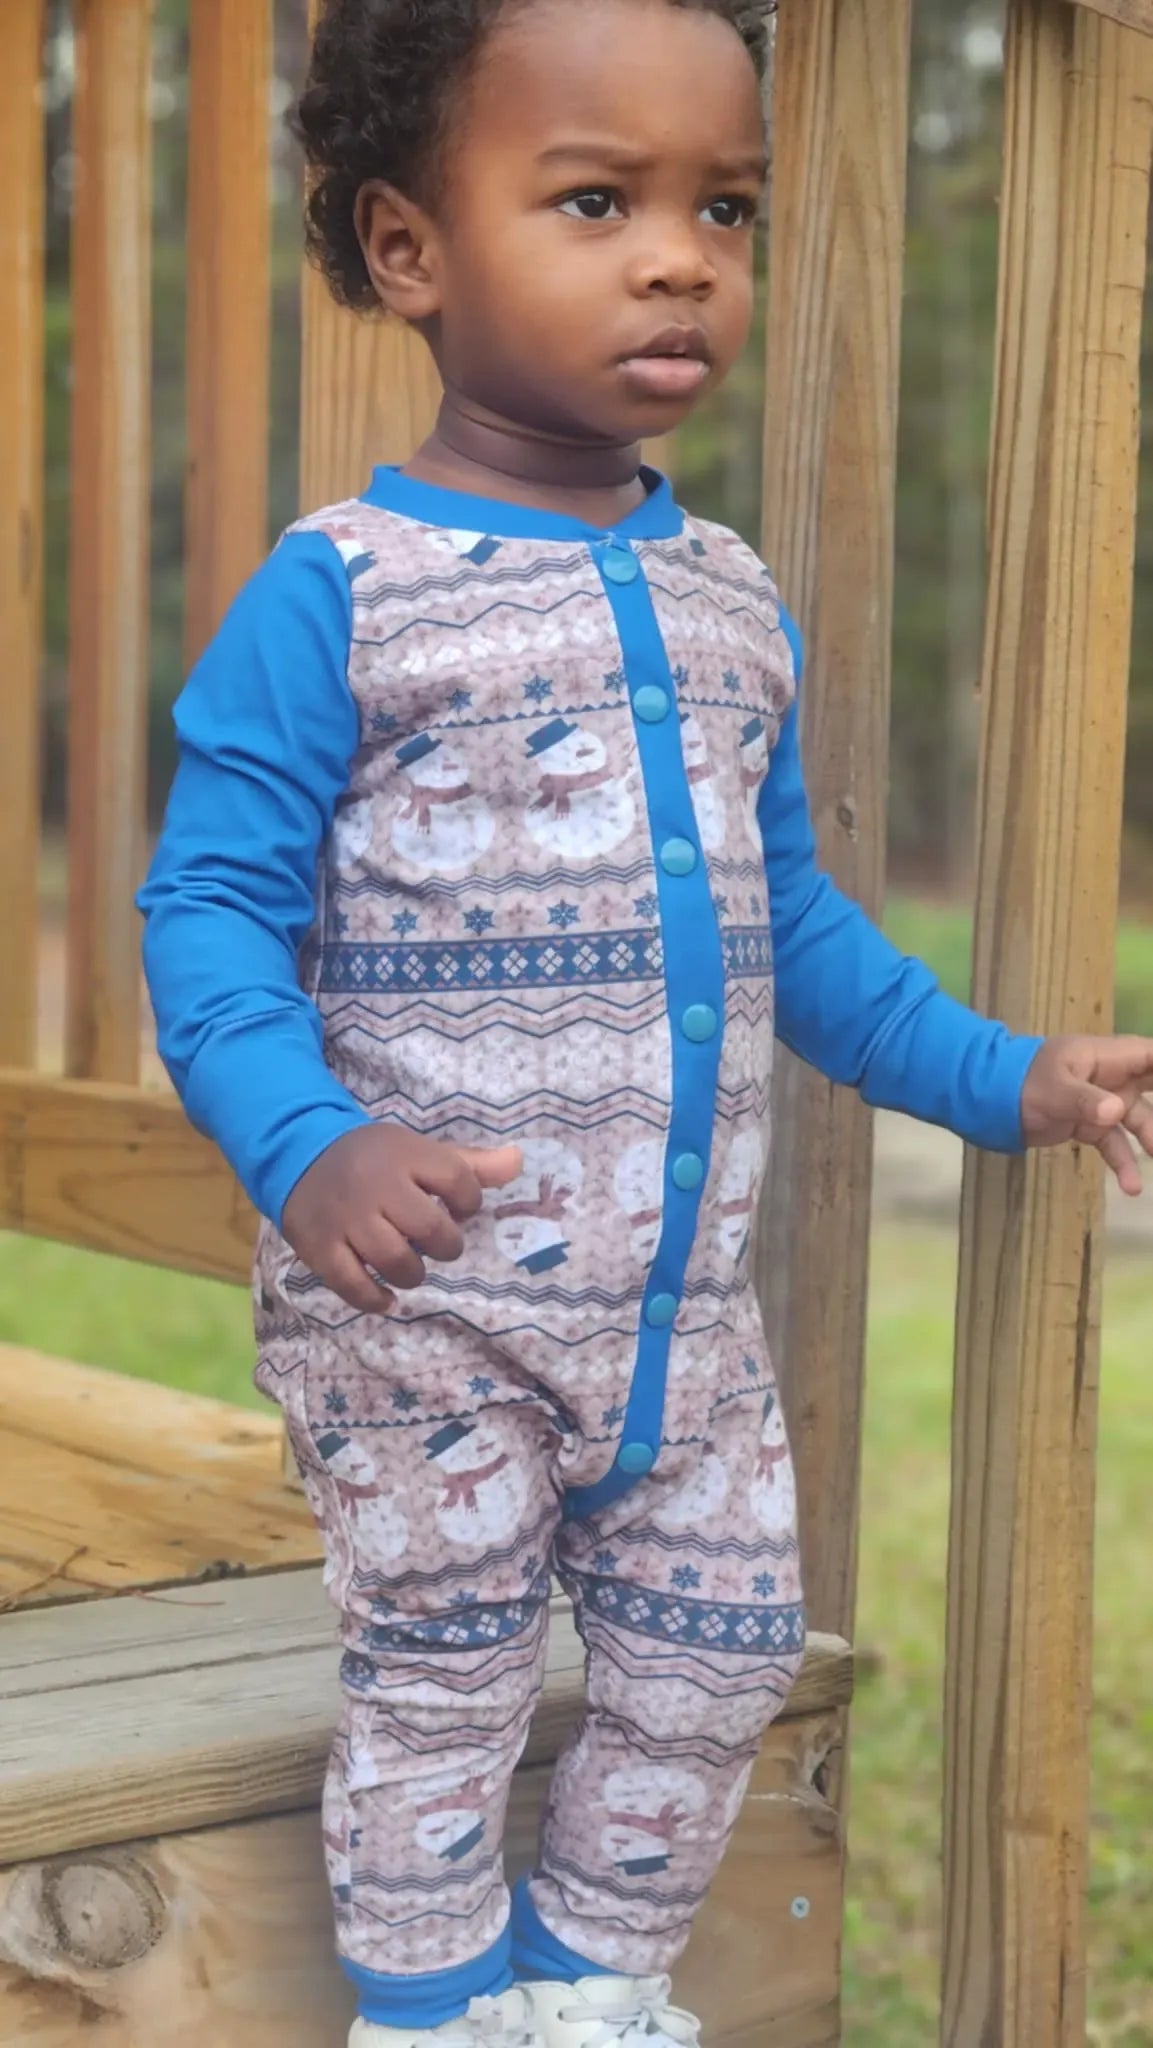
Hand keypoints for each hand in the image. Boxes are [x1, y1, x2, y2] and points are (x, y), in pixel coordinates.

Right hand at [282, 1125, 522, 1312]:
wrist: (299, 1153)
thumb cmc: (373, 1158)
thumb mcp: (418, 1151)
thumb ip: (469, 1163)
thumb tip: (518, 1161)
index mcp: (405, 1155)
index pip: (460, 1183)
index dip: (468, 1203)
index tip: (456, 1208)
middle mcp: (375, 1185)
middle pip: (431, 1229)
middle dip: (444, 1245)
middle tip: (433, 1244)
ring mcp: (346, 1218)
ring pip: (396, 1261)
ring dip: (413, 1273)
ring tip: (410, 1265)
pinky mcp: (319, 1246)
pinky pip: (353, 1285)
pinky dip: (375, 1299)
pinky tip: (386, 1298)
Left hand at [1021, 1035, 1152, 1194]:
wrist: (987, 1100)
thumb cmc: (1021, 1083)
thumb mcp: (1053, 1090)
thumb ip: (1085, 1101)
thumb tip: (1116, 1112)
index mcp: (1107, 1057)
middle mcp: (1112, 1077)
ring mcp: (1103, 1102)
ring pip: (1141, 1121)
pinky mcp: (1090, 1125)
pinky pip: (1116, 1144)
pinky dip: (1125, 1164)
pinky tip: (1133, 1188)